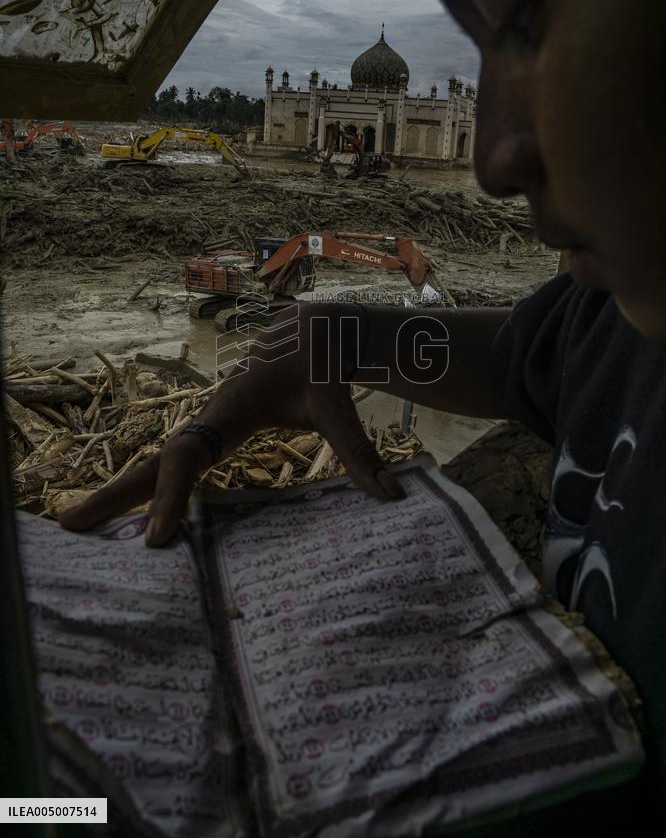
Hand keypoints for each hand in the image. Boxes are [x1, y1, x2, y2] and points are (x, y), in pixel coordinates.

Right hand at [59, 303, 403, 545]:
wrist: (313, 335)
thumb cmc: (324, 370)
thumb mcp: (340, 410)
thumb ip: (359, 452)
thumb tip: (390, 497)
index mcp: (230, 411)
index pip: (187, 457)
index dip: (167, 496)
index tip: (153, 541)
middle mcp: (209, 419)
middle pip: (153, 460)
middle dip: (111, 494)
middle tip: (66, 528)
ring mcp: (206, 426)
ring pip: (154, 462)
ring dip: (114, 492)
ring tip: (73, 526)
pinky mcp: (211, 434)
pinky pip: (171, 466)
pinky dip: (141, 488)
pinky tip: (125, 514)